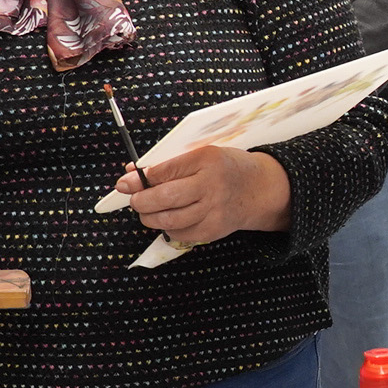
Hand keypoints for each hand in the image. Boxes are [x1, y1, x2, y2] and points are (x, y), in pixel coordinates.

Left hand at [119, 144, 290, 248]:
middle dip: (141, 200)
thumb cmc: (228, 168)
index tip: (126, 182)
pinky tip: (167, 219)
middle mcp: (211, 185)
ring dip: (150, 217)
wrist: (261, 189)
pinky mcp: (214, 230)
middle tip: (134, 199)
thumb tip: (132, 174)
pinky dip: (167, 228)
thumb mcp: (203, 154)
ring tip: (146, 211)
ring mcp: (214, 210)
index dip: (140, 178)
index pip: (165, 170)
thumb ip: (170, 163)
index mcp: (207, 159)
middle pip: (165, 197)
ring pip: (170, 219)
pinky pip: (180, 234)